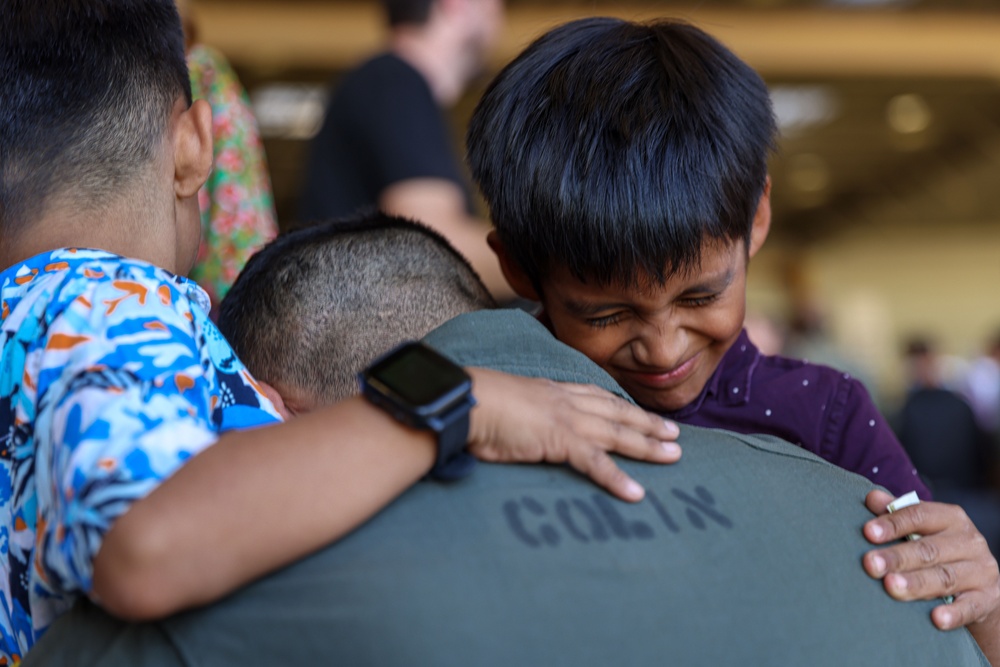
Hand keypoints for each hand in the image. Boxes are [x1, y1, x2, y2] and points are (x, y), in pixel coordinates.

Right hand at [465, 368, 680, 502]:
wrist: (465, 402)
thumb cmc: (476, 406)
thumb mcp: (508, 406)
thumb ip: (524, 417)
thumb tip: (522, 428)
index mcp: (553, 391)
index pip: (597, 397)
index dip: (623, 406)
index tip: (642, 412)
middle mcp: (566, 401)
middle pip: (617, 412)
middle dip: (648, 423)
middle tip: (675, 433)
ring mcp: (566, 419)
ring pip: (617, 433)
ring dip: (647, 446)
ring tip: (673, 456)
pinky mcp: (559, 440)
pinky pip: (595, 462)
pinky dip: (617, 478)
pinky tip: (636, 493)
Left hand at [862, 490, 999, 635]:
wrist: (980, 584)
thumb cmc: (938, 549)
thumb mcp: (922, 528)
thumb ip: (897, 513)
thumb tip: (872, 498)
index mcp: (951, 517)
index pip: (920, 515)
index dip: (893, 524)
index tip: (867, 533)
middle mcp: (970, 541)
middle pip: (929, 549)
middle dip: (897, 557)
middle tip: (870, 564)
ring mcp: (982, 571)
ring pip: (945, 578)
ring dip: (917, 584)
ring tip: (891, 587)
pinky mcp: (988, 598)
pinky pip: (971, 607)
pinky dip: (954, 613)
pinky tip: (936, 619)